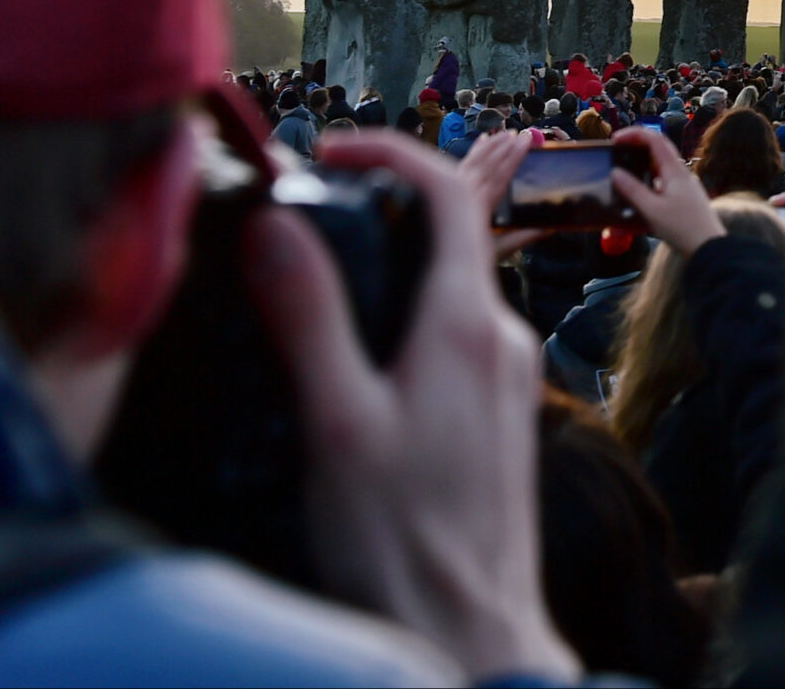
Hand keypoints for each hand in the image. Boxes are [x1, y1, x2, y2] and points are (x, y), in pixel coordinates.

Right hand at [246, 131, 576, 681]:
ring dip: (400, 257)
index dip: (388, 152)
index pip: (446, 193)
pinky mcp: (499, 414)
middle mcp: (501, 339)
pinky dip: (413, 308)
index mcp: (466, 326)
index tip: (326, 150)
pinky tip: (365, 342)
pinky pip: (457, 332)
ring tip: (328, 259)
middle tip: (316, 193)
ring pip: (454, 284)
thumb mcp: (337, 423)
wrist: (474, 634)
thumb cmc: (402, 542)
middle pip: (453, 232)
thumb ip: (309, 317)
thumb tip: (278, 223)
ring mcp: (507, 377)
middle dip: (388, 200)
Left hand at [456, 129, 545, 261]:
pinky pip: (461, 164)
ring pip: (473, 161)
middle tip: (521, 133)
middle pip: (488, 164)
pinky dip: (473, 152)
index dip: (514, 156)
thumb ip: (523, 237)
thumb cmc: (467, 261)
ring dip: (490, 146)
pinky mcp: (446, 189)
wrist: (437, 264)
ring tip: (505, 133)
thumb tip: (549, 228)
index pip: (501, 175)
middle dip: (505, 146)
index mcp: (480, 206)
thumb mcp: (498, 251)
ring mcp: (454, 189)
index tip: (526, 140)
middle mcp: (466, 193)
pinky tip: (480, 141)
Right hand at [610, 130, 725, 254]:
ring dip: (642, 164)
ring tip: (624, 173)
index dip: (634, 134)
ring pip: (661, 166)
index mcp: (675, 170)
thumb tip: (615, 172)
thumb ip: (633, 190)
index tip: (615, 140)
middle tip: (618, 151)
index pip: (654, 139)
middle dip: (637, 146)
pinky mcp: (685, 197)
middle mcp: (681, 173)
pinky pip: (664, 181)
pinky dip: (649, 180)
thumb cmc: (683, 229)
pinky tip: (639, 195)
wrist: (709, 248)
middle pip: (658, 149)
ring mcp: (685, 185)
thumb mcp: (652, 210)